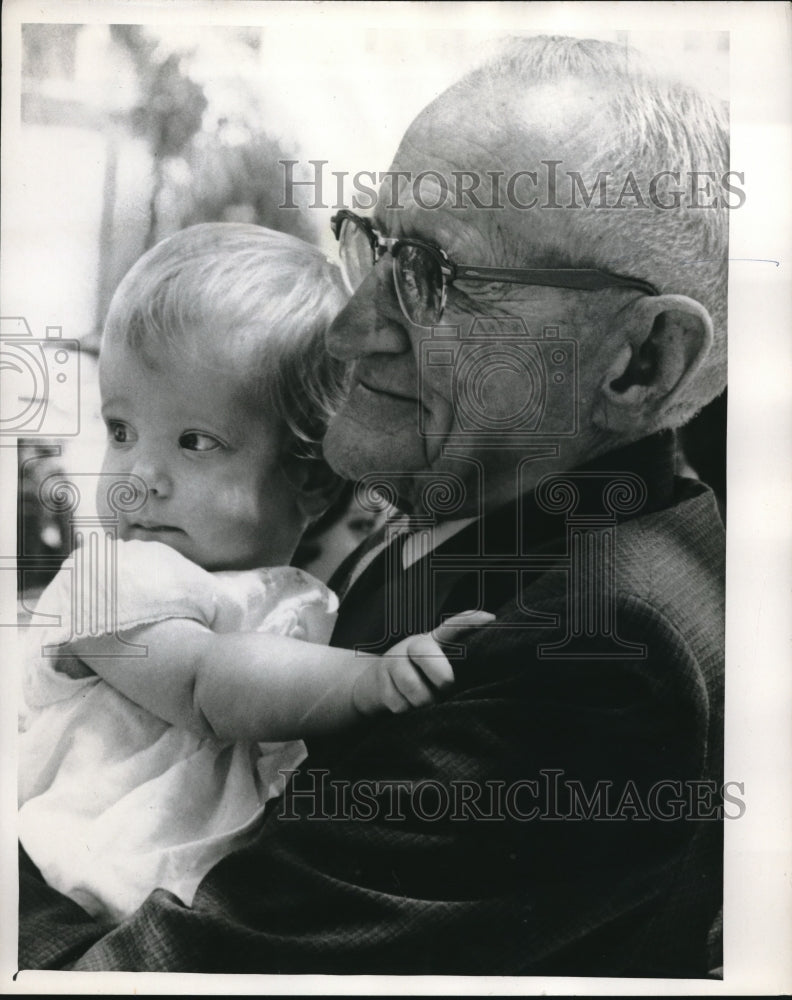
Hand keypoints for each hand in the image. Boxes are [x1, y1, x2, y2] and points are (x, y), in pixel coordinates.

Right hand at [352, 610, 494, 716]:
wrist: (376, 683)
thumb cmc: (420, 676)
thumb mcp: (436, 665)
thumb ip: (454, 663)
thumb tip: (480, 667)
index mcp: (433, 641)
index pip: (452, 627)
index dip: (470, 622)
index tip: (489, 619)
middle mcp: (413, 646)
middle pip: (426, 653)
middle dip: (441, 676)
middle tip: (445, 687)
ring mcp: (394, 661)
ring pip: (413, 687)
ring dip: (423, 701)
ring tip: (426, 701)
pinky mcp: (380, 680)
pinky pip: (399, 704)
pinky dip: (406, 710)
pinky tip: (406, 703)